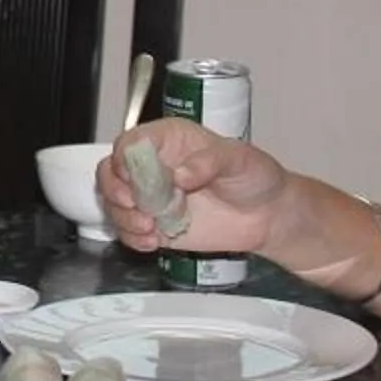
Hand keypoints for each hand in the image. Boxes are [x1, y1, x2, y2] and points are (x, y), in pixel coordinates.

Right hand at [95, 120, 289, 256]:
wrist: (269, 216)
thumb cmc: (255, 176)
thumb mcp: (238, 159)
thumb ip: (208, 161)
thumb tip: (178, 174)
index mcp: (168, 140)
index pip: (130, 143)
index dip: (124, 159)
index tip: (134, 178)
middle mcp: (154, 167)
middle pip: (111, 172)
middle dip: (116, 191)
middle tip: (136, 204)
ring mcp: (152, 198)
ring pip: (114, 204)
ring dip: (124, 218)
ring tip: (150, 227)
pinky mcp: (155, 225)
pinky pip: (128, 232)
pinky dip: (132, 238)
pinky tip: (152, 240)